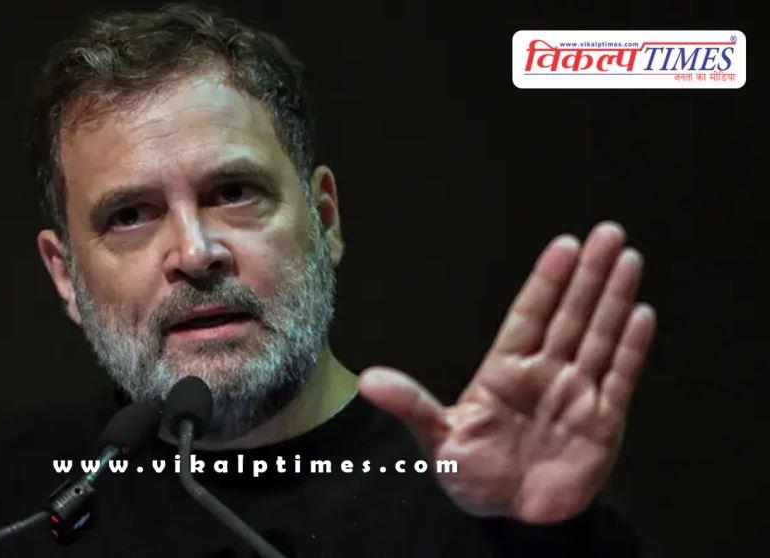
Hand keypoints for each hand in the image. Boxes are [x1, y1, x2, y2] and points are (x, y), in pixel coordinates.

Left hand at [358, 222, 655, 523]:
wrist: (511, 519)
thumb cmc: (472, 475)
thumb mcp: (437, 439)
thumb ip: (411, 405)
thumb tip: (368, 380)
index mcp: (504, 371)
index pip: (529, 315)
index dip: (546, 281)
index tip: (563, 246)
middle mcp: (544, 374)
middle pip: (570, 315)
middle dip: (588, 275)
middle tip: (607, 232)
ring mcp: (575, 394)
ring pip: (598, 337)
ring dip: (614, 298)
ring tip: (628, 258)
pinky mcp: (602, 421)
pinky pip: (619, 377)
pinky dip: (631, 346)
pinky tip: (642, 313)